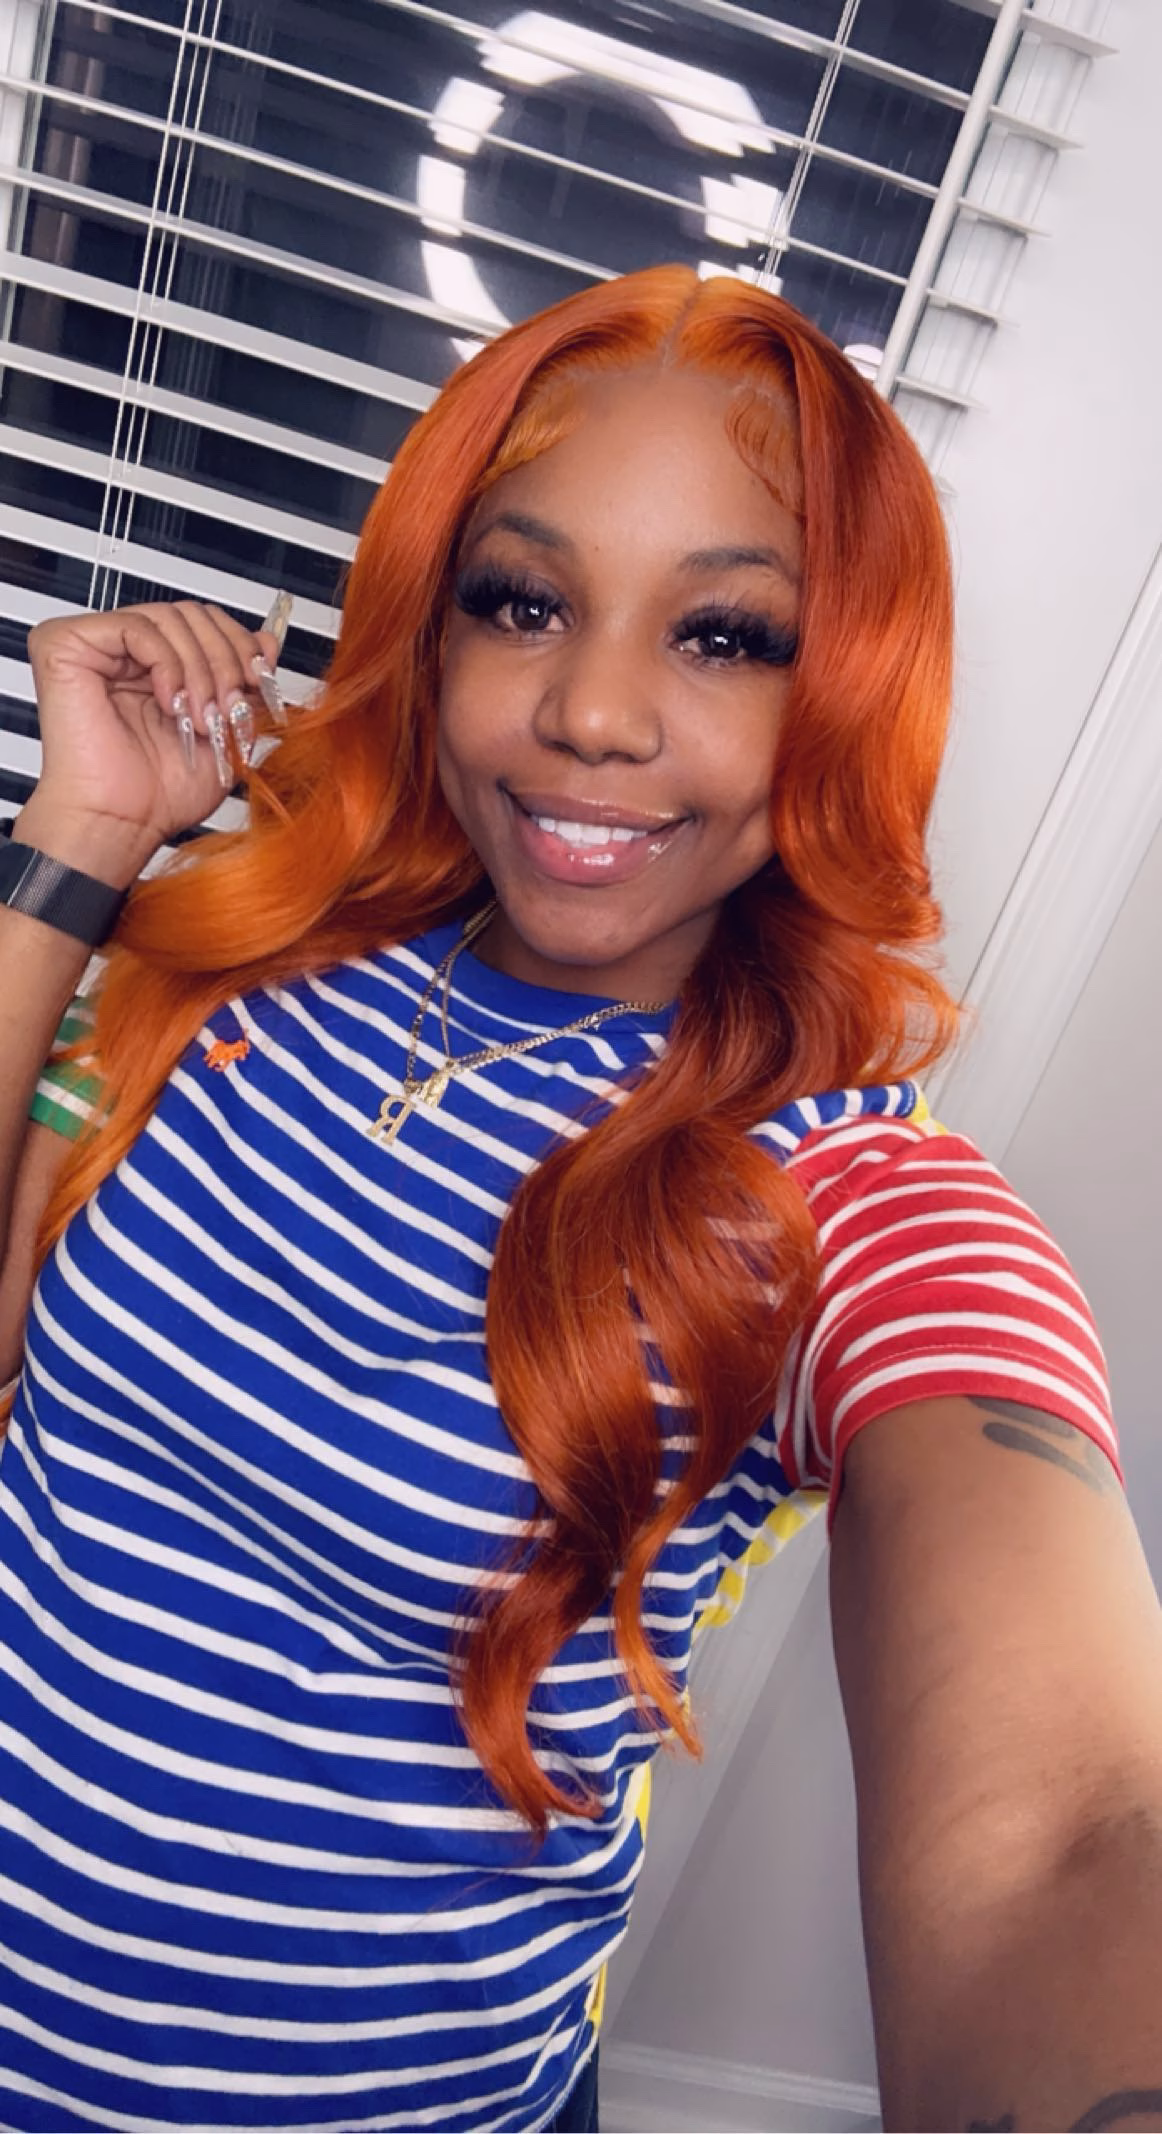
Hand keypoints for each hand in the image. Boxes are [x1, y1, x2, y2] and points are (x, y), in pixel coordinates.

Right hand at [22, 598, 287, 885]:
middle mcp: (123, 653)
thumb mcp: (226, 728)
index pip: (204, 623)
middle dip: (224, 660)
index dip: (238, 644)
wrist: (122, 823)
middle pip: (191, 614)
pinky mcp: (65, 645)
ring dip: (200, 670)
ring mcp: (93, 646)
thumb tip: (266, 641)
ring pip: (170, 618)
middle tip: (228, 706)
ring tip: (199, 716)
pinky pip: (136, 627)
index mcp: (155, 668)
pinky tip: (169, 701)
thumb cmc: (161, 793)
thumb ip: (245, 682)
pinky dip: (167, 664)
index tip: (259, 679)